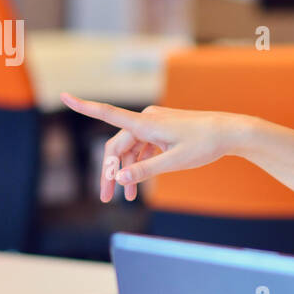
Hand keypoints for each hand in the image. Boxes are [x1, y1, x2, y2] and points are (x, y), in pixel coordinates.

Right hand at [59, 93, 251, 202]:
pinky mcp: (163, 131)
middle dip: (110, 172)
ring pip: (130, 149)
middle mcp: (147, 120)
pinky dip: (139, 165)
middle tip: (105, 198)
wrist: (230, 132)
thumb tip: (120, 178)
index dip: (84, 106)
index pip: (108, 113)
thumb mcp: (174, 162)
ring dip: (126, 171)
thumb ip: (145, 170)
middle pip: (118, 146)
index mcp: (146, 123)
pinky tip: (137, 186)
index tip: (63, 94)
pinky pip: (143, 148)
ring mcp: (155, 125)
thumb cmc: (205, 144)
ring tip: (125, 198)